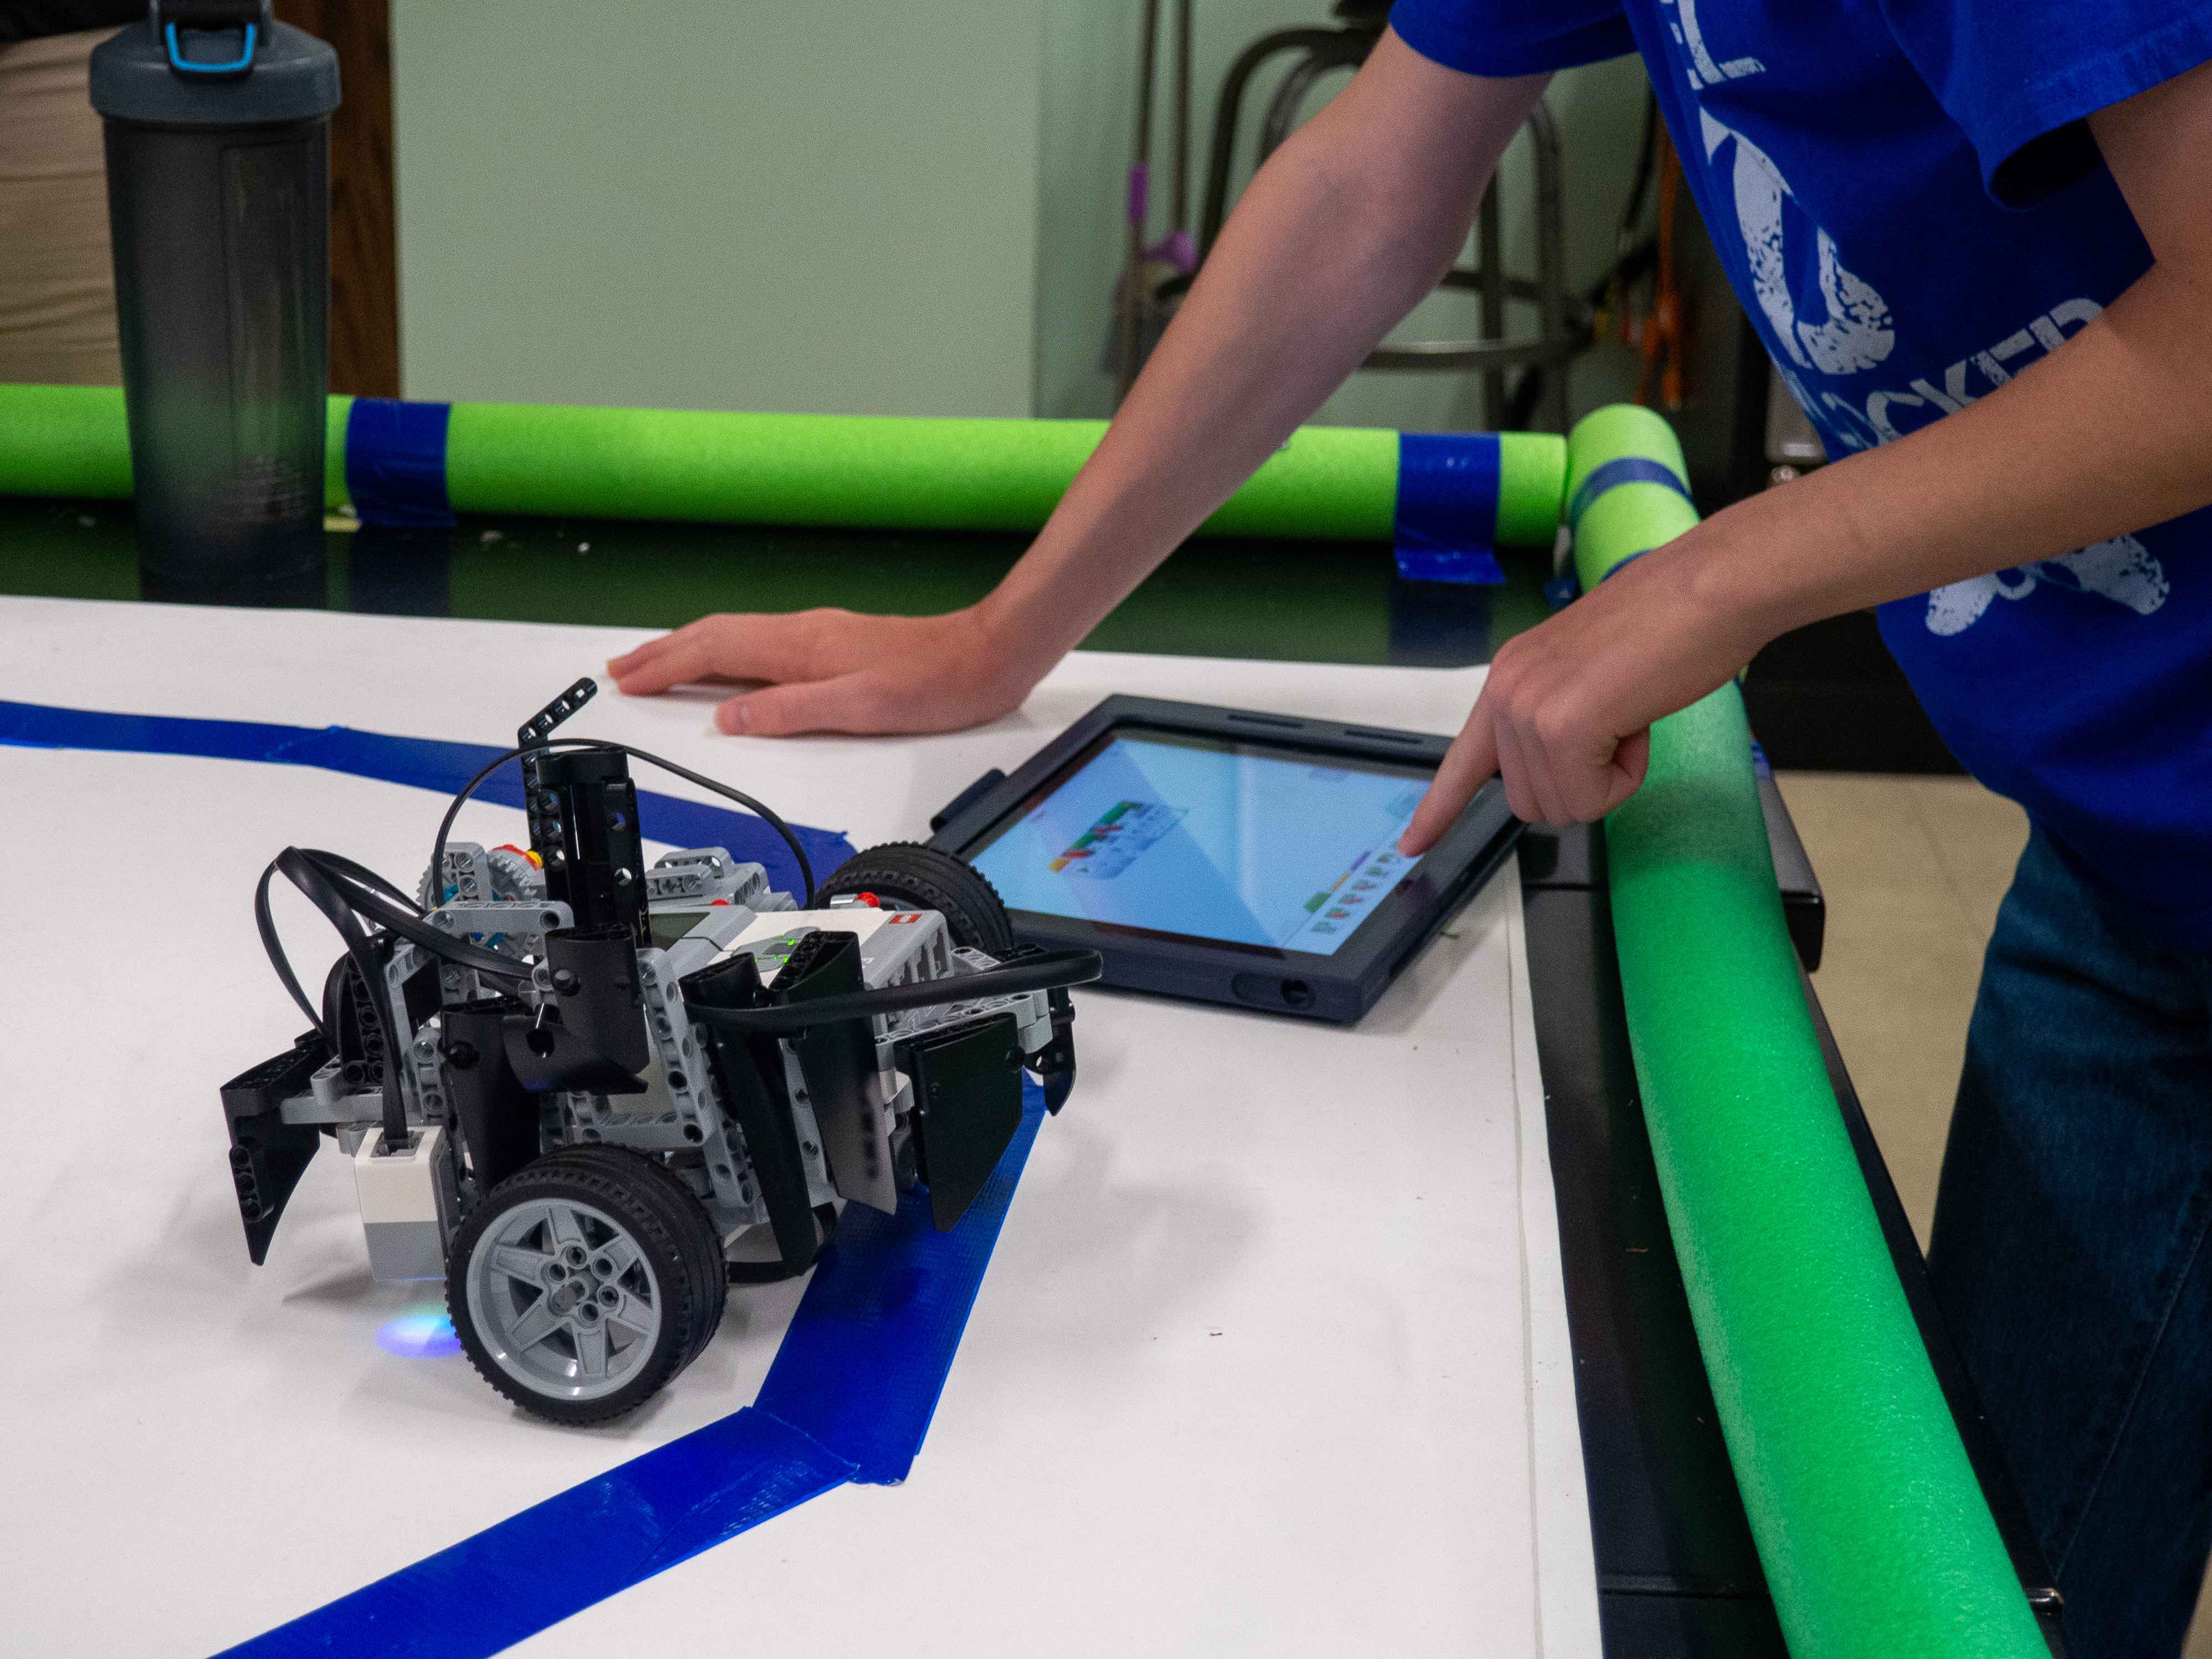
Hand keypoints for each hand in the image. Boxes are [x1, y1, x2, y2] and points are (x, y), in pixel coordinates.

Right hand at [606, 606, 1041, 735]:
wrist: (986, 656)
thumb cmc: (935, 684)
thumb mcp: (860, 708)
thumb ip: (791, 711)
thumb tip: (730, 718)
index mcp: (801, 647)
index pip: (714, 651)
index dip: (666, 666)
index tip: (629, 681)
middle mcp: (803, 632)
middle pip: (715, 636)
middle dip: (664, 652)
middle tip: (622, 669)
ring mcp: (818, 635)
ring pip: (736, 637)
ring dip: (690, 650)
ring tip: (657, 665)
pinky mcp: (834, 642)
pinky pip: (759, 642)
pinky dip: (726, 653)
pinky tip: (727, 665)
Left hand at [1398, 532, 1772, 850]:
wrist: (1715, 585)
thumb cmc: (1673, 623)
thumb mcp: (1590, 675)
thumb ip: (1559, 718)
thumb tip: (1560, 769)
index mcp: (1509, 677)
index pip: (1461, 759)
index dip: (1437, 809)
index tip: (1411, 844)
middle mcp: (1505, 691)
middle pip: (1528, 801)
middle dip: (1584, 783)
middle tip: (1621, 725)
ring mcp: (1527, 708)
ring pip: (1562, 806)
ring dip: (1609, 778)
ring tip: (1631, 715)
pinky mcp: (1562, 726)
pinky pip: (1589, 799)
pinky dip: (1624, 777)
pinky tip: (1638, 723)